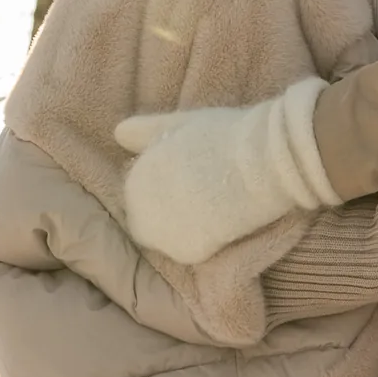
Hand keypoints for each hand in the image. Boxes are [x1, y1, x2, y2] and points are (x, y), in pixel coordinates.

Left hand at [115, 77, 339, 264]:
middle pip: (149, 218)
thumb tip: (118, 133)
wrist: (259, 162)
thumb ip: (146, 130)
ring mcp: (162, 231)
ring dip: (182, 228)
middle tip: (203, 197)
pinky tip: (220, 226)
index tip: (191, 180)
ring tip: (212, 210)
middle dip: (170, 211)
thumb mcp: (180, 124)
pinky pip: (186, 252)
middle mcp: (141, 205)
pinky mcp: (186, 252)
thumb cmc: (223, 135)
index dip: (166, 188)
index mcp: (138, 174)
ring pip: (165, 238)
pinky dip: (200, 242)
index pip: (140, 193)